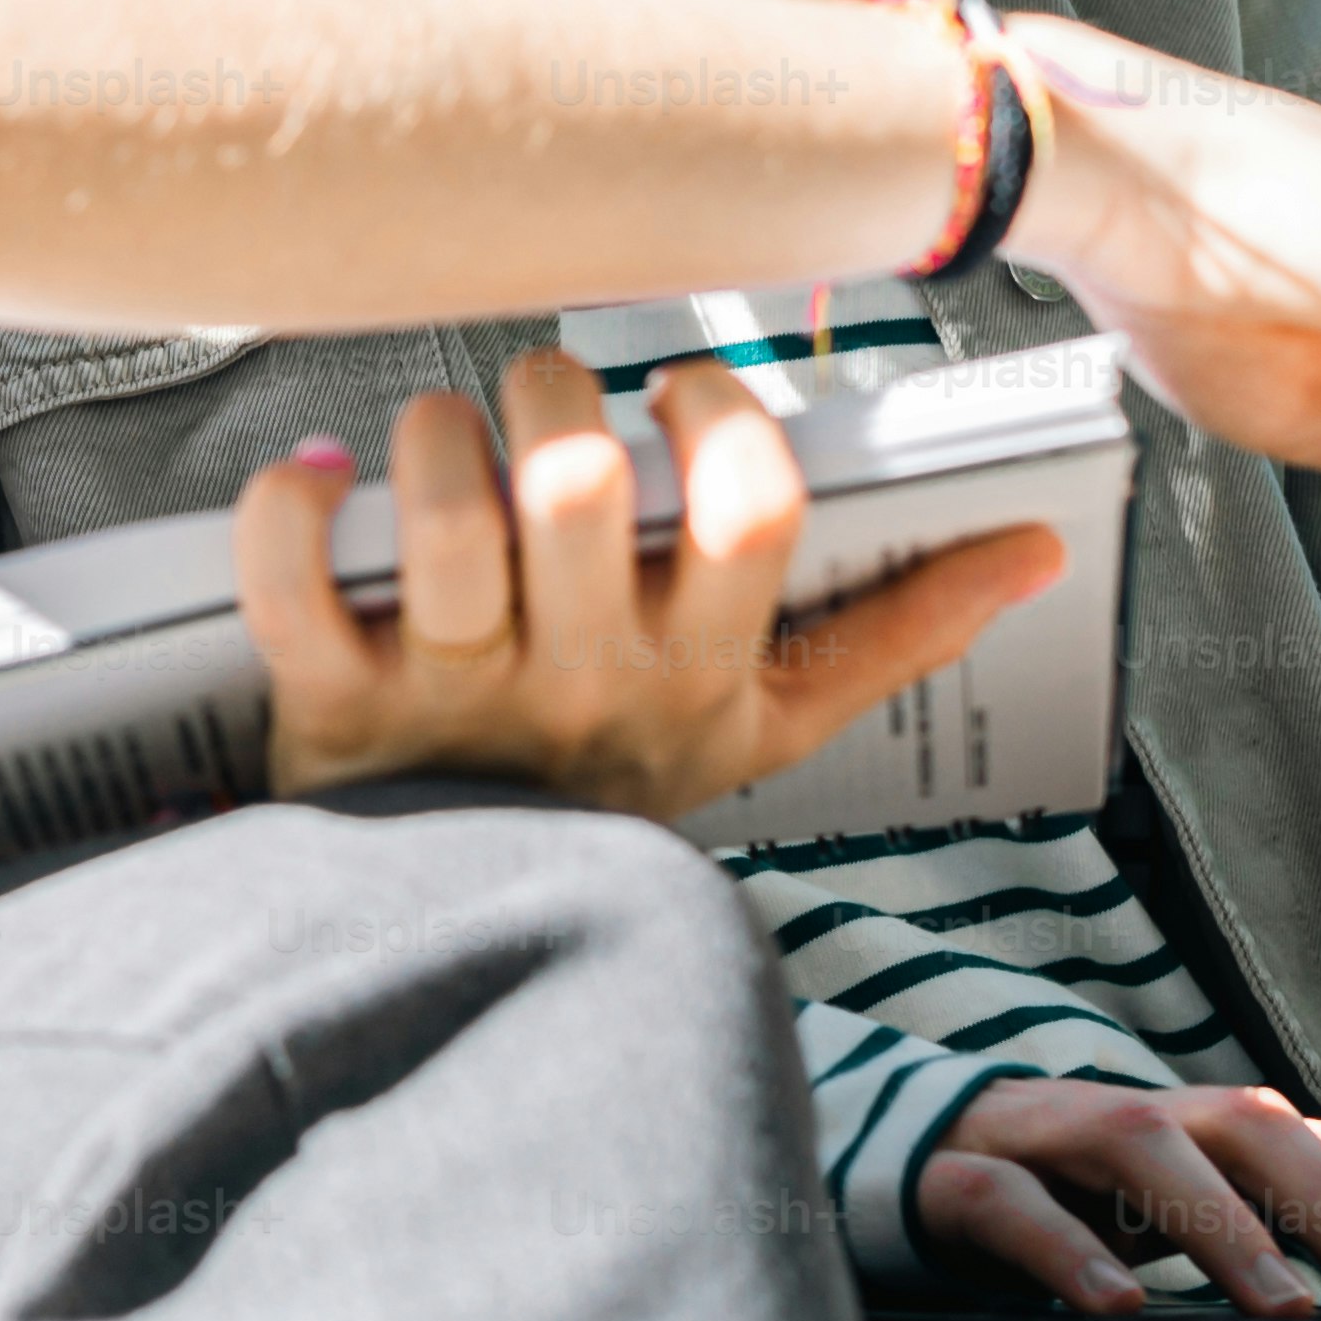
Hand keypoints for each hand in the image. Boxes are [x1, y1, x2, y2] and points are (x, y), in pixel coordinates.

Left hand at [232, 348, 1061, 818]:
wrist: (474, 926)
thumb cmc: (620, 784)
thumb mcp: (778, 723)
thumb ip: (901, 629)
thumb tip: (1035, 551)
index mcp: (701, 665)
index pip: (751, 507)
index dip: (720, 414)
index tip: (684, 393)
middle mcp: (585, 674)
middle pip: (578, 482)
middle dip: (555, 395)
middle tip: (542, 403)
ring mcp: (456, 688)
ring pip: (444, 513)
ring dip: (432, 435)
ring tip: (439, 438)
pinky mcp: (332, 703)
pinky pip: (291, 583)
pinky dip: (285, 511)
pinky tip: (314, 481)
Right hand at [919, 1077, 1320, 1318]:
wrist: (891, 1161)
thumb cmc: (1056, 1189)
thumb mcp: (1169, 1185)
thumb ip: (1272, 1167)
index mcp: (1189, 1126)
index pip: (1308, 1137)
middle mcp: (1130, 1117)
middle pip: (1243, 1123)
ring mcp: (1039, 1138)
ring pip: (1137, 1145)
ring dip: (1219, 1221)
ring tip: (1282, 1305)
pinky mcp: (954, 1181)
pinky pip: (1009, 1202)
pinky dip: (1064, 1250)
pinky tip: (1117, 1309)